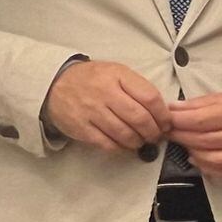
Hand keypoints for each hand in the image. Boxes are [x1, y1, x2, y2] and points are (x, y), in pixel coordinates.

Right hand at [43, 60, 167, 153]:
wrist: (54, 83)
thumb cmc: (93, 79)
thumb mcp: (117, 73)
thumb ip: (138, 88)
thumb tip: (163, 112)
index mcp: (118, 75)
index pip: (150, 97)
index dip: (163, 115)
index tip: (166, 123)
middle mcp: (105, 92)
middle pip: (140, 118)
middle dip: (153, 132)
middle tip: (156, 135)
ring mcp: (91, 111)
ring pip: (125, 134)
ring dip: (138, 141)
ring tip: (141, 140)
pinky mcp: (81, 127)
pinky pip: (107, 144)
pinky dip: (120, 148)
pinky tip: (124, 144)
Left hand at [167, 93, 221, 181]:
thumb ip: (203, 103)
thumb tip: (175, 108)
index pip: (200, 120)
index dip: (178, 121)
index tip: (167, 119)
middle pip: (201, 140)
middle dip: (180, 136)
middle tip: (170, 131)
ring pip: (208, 159)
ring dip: (191, 152)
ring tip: (186, 144)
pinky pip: (221, 173)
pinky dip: (205, 167)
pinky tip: (200, 158)